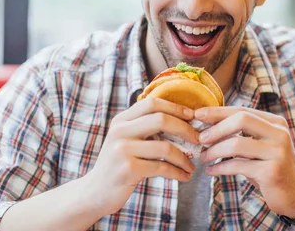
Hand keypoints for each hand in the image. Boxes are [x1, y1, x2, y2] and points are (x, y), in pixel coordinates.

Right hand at [84, 97, 198, 215]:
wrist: (95, 192)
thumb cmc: (119, 164)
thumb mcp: (126, 140)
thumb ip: (145, 127)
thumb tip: (183, 120)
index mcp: (121, 119)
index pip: (152, 103)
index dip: (176, 107)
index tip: (193, 116)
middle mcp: (120, 130)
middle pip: (161, 119)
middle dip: (185, 129)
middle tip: (199, 139)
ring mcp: (122, 149)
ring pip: (165, 147)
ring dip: (184, 158)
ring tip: (192, 166)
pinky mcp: (128, 169)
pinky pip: (162, 168)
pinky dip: (178, 172)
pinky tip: (184, 176)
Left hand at [195, 107, 294, 217]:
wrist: (294, 194)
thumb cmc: (270, 166)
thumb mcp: (260, 144)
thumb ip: (242, 132)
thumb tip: (208, 123)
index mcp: (275, 122)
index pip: (242, 110)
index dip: (218, 111)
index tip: (198, 115)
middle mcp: (279, 133)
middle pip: (241, 120)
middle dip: (216, 128)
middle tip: (200, 138)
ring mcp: (277, 152)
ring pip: (237, 144)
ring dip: (215, 150)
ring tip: (204, 157)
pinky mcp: (271, 172)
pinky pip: (238, 165)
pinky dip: (220, 168)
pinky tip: (211, 170)